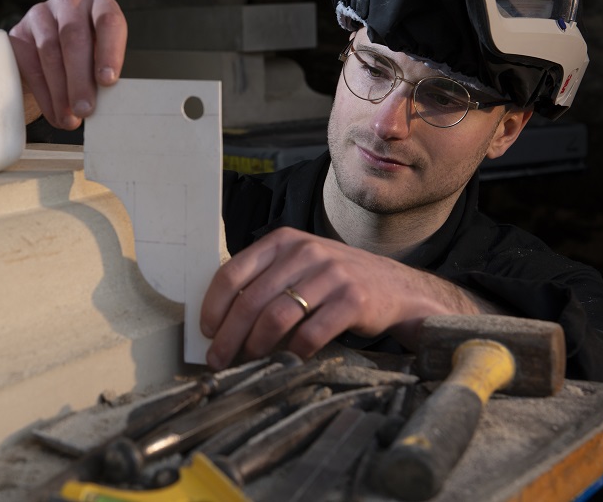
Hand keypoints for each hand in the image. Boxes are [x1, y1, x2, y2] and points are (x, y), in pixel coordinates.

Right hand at [9, 0, 126, 128]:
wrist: (51, 57)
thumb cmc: (87, 60)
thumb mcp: (102, 59)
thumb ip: (105, 73)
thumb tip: (108, 104)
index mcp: (99, 4)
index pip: (108, 21)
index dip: (109, 51)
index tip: (108, 81)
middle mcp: (69, 2)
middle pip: (73, 37)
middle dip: (80, 78)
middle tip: (84, 109)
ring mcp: (40, 14)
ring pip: (49, 50)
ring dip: (60, 91)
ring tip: (69, 118)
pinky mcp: (18, 32)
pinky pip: (29, 63)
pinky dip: (43, 93)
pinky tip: (53, 112)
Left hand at [199, 227, 494, 369]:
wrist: (396, 287)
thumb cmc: (335, 280)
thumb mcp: (299, 265)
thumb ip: (265, 279)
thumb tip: (222, 317)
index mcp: (283, 241)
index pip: (233, 272)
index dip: (214, 305)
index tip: (207, 330)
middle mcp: (305, 252)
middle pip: (251, 300)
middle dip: (229, 335)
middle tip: (218, 358)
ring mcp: (330, 274)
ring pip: (277, 316)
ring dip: (256, 345)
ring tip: (249, 360)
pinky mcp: (353, 299)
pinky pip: (312, 333)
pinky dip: (294, 352)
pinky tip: (288, 360)